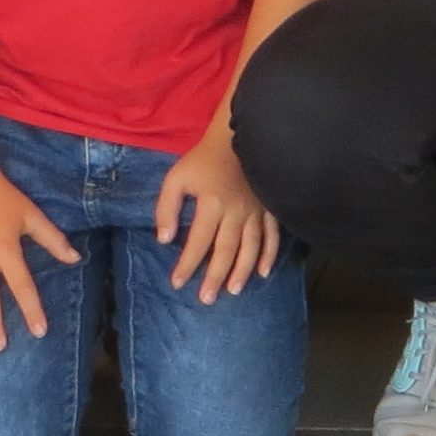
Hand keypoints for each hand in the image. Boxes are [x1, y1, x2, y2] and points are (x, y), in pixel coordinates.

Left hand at [155, 126, 281, 300]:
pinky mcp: (268, 207)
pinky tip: (263, 272)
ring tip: (233, 291)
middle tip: (206, 299)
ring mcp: (255, 210)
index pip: (197, 241)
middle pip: (225, 250)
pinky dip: (269, 254)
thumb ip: (166, 208)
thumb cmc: (203, 159)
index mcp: (211, 203)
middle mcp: (235, 211)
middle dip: (214, 276)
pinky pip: (272, 234)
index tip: (177, 282)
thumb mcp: (176, 178)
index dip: (187, 264)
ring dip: (241, 271)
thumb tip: (164, 239)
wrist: (237, 136)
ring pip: (250, 247)